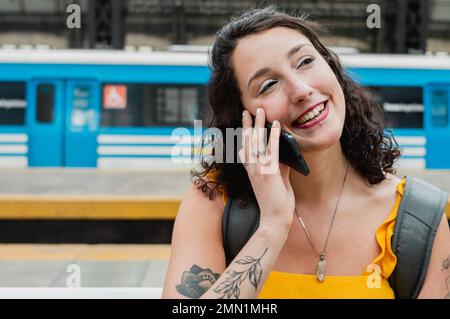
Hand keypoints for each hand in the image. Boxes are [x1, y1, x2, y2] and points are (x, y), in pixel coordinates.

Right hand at [238, 108, 295, 230]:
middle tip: (247, 110)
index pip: (246, 149)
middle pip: (248, 141)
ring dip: (259, 125)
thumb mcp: (278, 181)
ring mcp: (260, 169)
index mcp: (252, 171)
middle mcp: (252, 168)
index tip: (245, 122)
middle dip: (248, 125)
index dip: (245, 134)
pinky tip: (276, 125)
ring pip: (257, 142)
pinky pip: (272, 149)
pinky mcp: (270, 172)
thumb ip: (280, 166)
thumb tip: (286, 153)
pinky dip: (274, 135)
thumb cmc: (277, 202)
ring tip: (260, 111)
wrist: (275, 219)